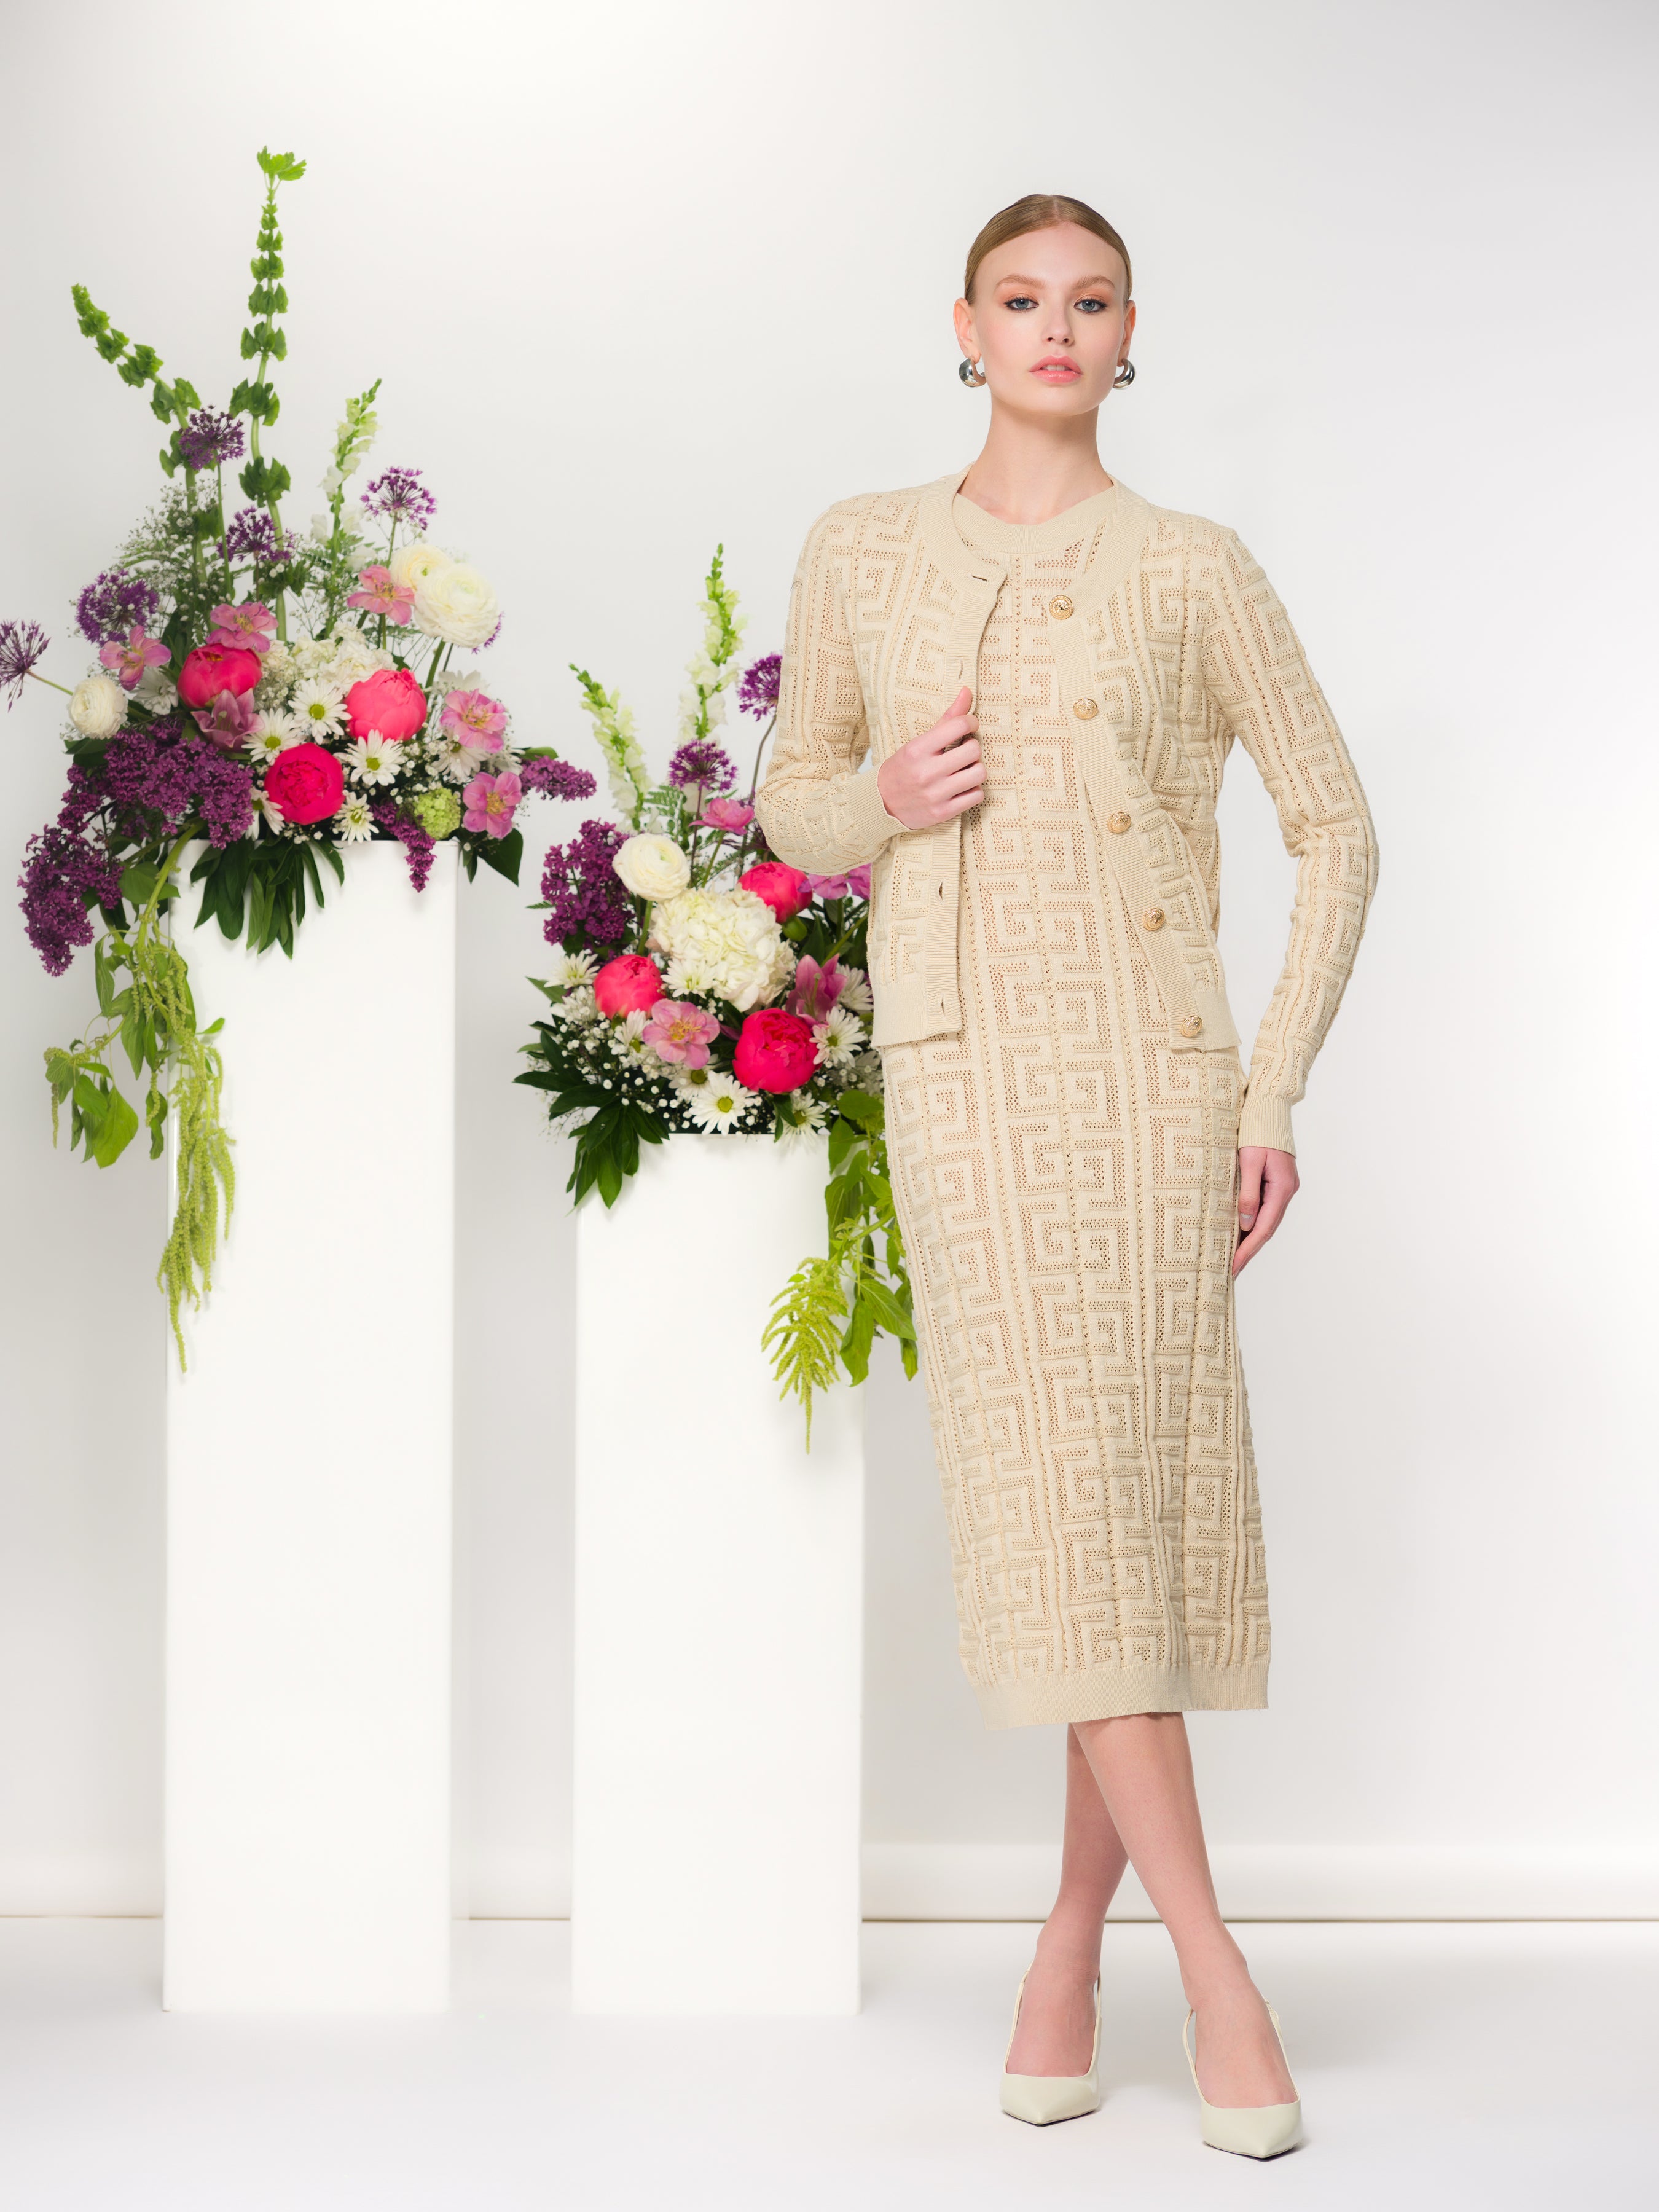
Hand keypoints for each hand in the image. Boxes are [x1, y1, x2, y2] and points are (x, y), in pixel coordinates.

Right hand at [875, 686, 983, 829]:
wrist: (882, 804)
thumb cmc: (904, 768)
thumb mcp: (919, 742)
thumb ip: (946, 719)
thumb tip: (967, 691)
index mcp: (918, 749)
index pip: (959, 726)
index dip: (971, 723)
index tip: (969, 726)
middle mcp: (926, 772)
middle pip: (974, 750)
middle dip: (973, 748)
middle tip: (964, 752)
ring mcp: (935, 794)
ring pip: (979, 773)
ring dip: (975, 770)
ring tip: (965, 770)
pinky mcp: (943, 812)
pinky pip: (976, 796)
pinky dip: (973, 790)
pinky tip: (962, 787)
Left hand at [1232, 1145, 1298, 1275]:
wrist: (1269, 1112)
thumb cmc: (1257, 1133)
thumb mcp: (1249, 1162)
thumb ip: (1248, 1193)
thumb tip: (1246, 1223)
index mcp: (1282, 1188)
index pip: (1264, 1228)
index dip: (1248, 1249)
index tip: (1234, 1266)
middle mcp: (1287, 1191)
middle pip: (1267, 1229)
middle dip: (1249, 1250)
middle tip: (1232, 1270)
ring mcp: (1284, 1188)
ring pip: (1268, 1220)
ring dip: (1252, 1239)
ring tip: (1235, 1257)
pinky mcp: (1278, 1184)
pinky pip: (1266, 1209)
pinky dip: (1255, 1223)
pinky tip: (1242, 1232)